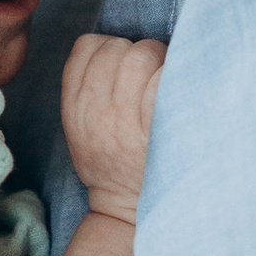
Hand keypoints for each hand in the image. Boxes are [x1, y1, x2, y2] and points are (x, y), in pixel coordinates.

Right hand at [59, 32, 164, 224]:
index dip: (111, 47)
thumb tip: (115, 47)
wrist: (126, 208)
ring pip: (143, 53)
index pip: (89, 46)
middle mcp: (95, 109)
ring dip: (161, 59)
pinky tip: (180, 91)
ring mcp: (124, 119)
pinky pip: (164, 78)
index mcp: (75, 106)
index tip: (124, 67)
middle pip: (119, 47)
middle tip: (153, 76)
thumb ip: (86, 86)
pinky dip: (175, 77)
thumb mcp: (78, 128)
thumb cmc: (109, 163)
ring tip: (167, 82)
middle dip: (140, 53)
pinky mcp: (155, 127)